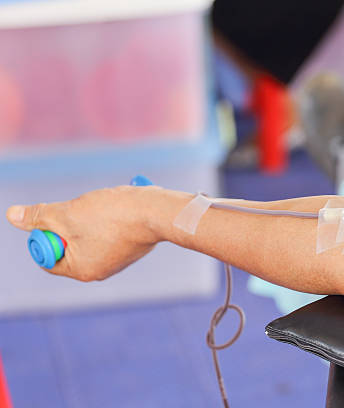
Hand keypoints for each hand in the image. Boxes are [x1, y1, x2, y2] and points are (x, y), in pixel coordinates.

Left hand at [6, 186, 167, 280]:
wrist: (158, 212)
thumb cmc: (113, 215)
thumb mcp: (67, 213)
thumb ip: (38, 216)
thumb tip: (12, 216)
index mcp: (81, 270)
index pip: (47, 255)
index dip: (46, 232)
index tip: (58, 216)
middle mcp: (99, 270)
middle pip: (67, 245)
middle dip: (69, 223)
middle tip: (81, 209)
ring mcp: (116, 259)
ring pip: (88, 235)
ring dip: (88, 218)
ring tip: (103, 209)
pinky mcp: (129, 247)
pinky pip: (107, 233)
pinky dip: (107, 219)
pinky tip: (118, 211)